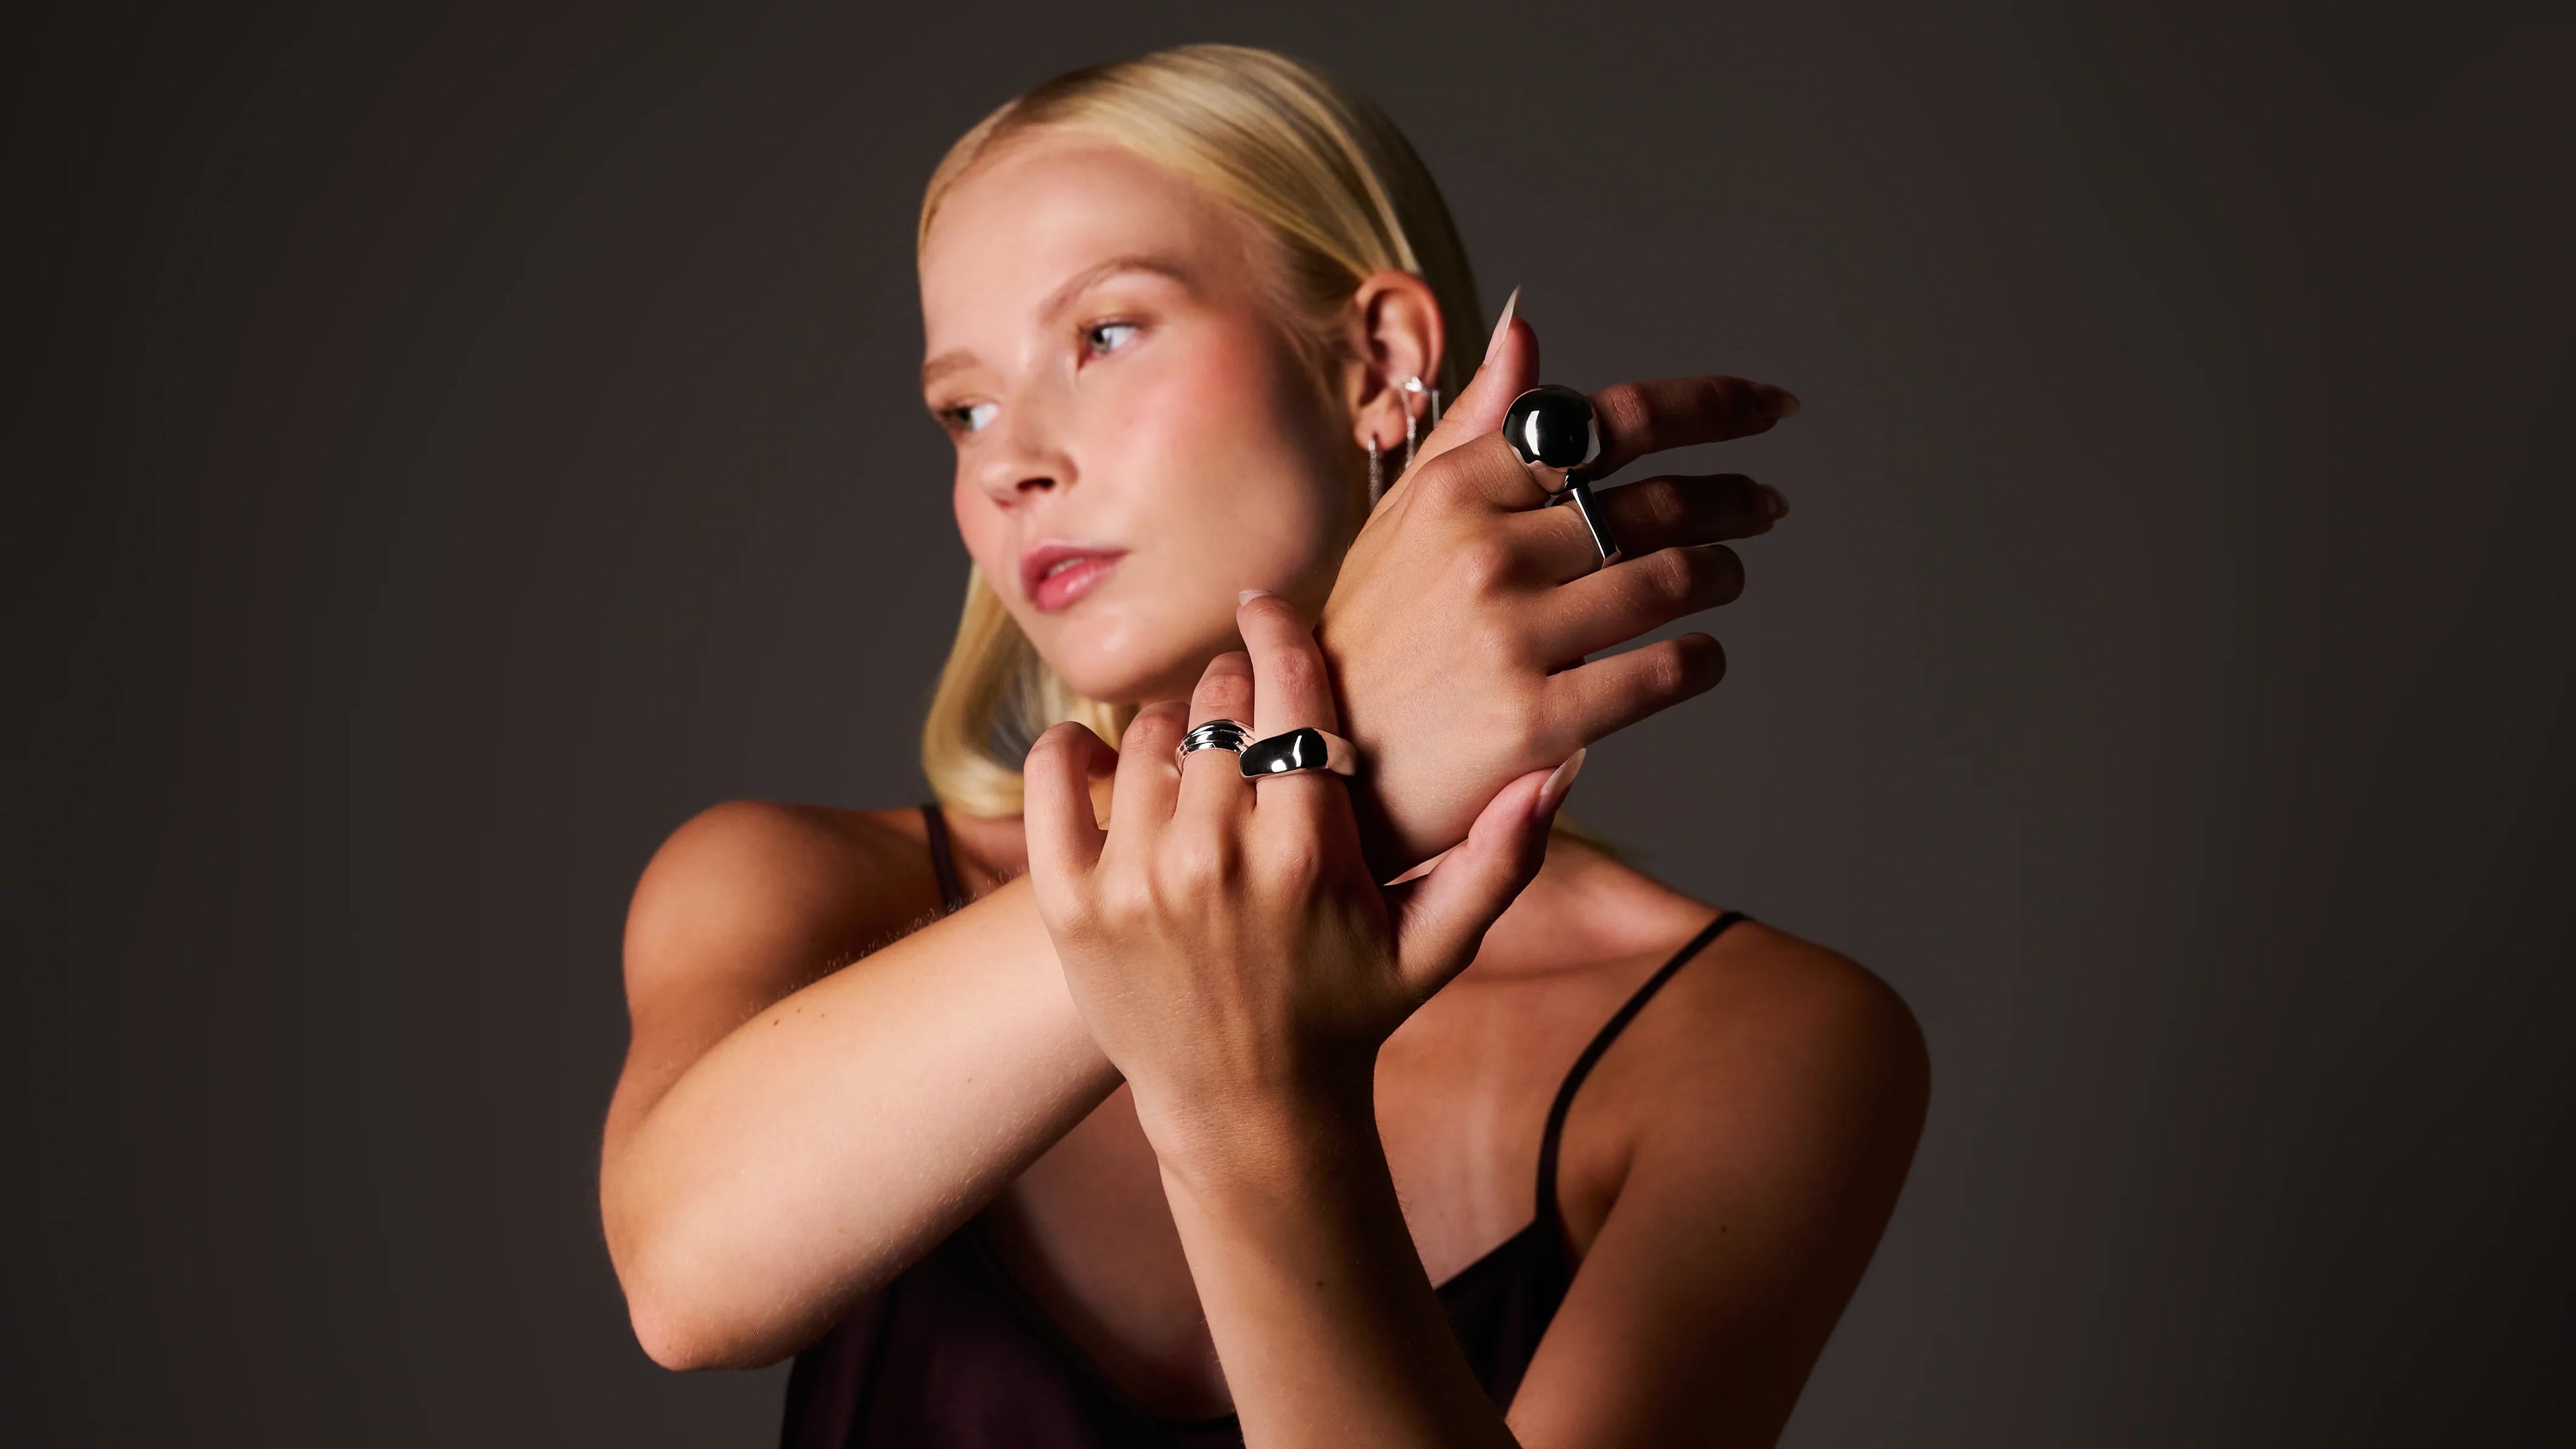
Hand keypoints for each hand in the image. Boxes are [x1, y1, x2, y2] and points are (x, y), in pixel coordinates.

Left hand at [1021, 593, 1574, 1155]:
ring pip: (1145, 736)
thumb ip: (1500, 857)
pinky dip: (1067, 750)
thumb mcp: (1435, 946)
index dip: (1279, 635)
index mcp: (1305, 854)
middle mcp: (1214, 859)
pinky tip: (1096, 755)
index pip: (1288, 694)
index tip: (1270, 608)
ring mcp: (1134, 881)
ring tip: (1196, 761)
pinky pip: (1053, 779)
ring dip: (1170, 731)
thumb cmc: (1347, 1014)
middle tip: (1246, 710)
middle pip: (1216, 705)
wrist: (1245, 1110)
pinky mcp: (1071, 904)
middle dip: (1234, 692)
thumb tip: (1560, 767)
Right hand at [1320, 301, 1797, 869]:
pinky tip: (1702, 656)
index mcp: (1455, 489)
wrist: (1316, 764)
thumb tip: (1527, 331)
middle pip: (1655, 501)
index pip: (1608, 422)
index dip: (1708, 407)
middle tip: (1764, 506)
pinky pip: (1662, 671)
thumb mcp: (1401, 517)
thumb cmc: (1368, 638)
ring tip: (1727, 577)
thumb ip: (1473, 426)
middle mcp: (1484, 553)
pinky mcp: (1535, 721)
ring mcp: (1510, 637)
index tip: (1767, 409)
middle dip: (1733, 499)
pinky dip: (1702, 660)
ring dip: (1722, 574)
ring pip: (1671, 580)